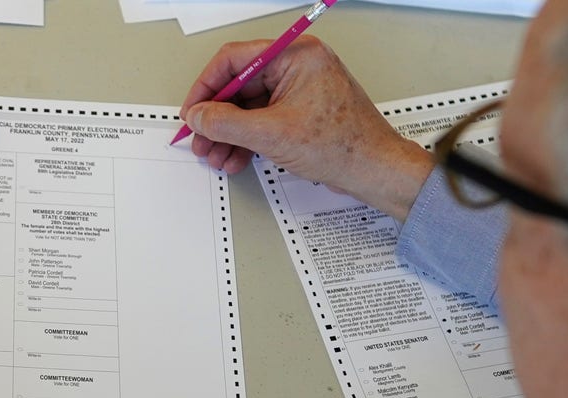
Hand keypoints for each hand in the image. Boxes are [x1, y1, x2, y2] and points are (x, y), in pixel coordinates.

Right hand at [179, 37, 432, 220]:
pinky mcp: (300, 113)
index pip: (234, 60)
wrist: (374, 170)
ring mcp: (298, 90)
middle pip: (239, 86)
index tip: (193, 112)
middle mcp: (297, 67)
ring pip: (248, 108)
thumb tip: (199, 116)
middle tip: (201, 140)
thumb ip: (227, 123)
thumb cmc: (343, 145)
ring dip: (228, 134)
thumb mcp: (271, 134)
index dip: (206, 87)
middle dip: (217, 118)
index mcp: (295, 56)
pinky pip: (262, 121)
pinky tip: (235, 158)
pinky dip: (246, 140)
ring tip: (216, 156)